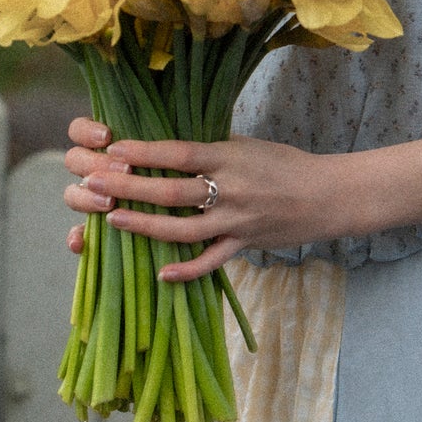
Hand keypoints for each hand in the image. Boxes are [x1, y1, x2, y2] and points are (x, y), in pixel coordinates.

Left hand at [63, 117, 328, 279]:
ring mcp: (237, 222)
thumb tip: (170, 148)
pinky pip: (211, 262)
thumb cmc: (285, 164)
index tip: (113, 149)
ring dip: (145, 226)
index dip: (144, 152)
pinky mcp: (245, 245)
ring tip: (112, 221)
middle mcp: (231, 190)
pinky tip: (161, 275)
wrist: (328, 195)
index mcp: (230, 158)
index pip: (179, 153)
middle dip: (129, 188)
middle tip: (94, 182)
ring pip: (183, 229)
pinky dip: (187, 271)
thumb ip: (211, 149)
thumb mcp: (248, 146)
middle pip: (172, 192)